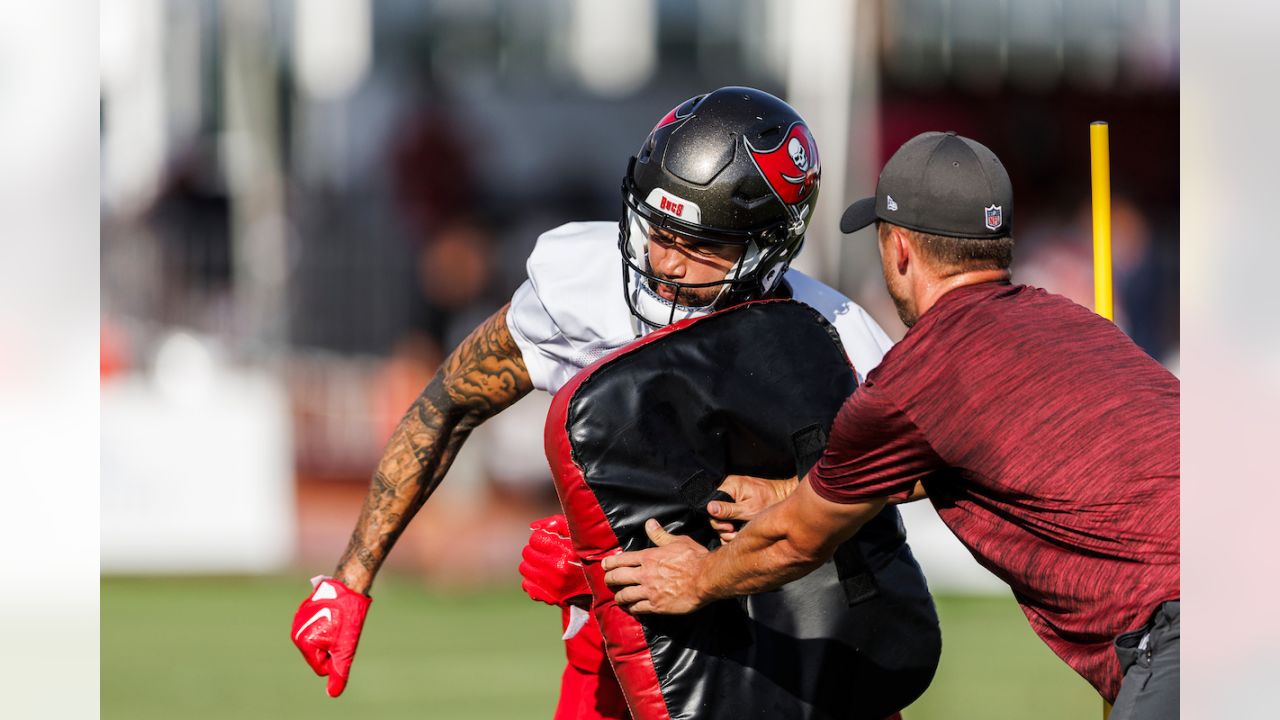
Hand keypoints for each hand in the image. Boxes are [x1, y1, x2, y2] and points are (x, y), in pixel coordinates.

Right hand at [291, 576, 372, 697]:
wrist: (349, 583)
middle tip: (341, 629)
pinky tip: (335, 613)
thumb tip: (332, 694)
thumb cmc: (348, 617)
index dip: (336, 657)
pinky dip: (328, 625)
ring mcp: (299, 619)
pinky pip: (318, 627)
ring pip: (319, 641)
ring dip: (330, 636)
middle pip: (318, 654)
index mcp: (302, 642)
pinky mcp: (305, 610)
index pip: (320, 667)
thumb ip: (338, 672)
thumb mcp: (346, 649)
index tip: (342, 640)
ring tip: (339, 620)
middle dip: (331, 646)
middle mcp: (296, 631)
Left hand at [519, 514, 590, 606]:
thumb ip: (556, 523)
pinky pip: (526, 585)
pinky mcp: (550, 597)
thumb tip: (533, 526)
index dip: (540, 537)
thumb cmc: (586, 553)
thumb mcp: (576, 533)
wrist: (600, 584)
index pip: (535, 538)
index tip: (548, 540)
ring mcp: (553, 585)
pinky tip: (543, 576)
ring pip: (524, 568)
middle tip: (545, 552)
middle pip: (527, 553)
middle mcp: (558, 568)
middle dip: (534, 550)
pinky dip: (531, 580)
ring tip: (543, 563)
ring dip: (531, 564)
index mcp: (565, 550)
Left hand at [601, 519, 708, 614]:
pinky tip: (631, 608)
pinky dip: (631, 608)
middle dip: (609, 579)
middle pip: (617, 577)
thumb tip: (650, 523)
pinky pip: (637, 608)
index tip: (605, 565)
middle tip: (608, 581)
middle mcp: (645, 574)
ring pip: (624, 595)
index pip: (621, 559)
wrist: (707, 578)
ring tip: (618, 597)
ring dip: (618, 596)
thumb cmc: (695, 558)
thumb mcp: (677, 541)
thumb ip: (660, 535)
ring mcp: (649, 591)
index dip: (610, 563)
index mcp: (648, 557)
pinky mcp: (656, 606)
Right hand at [708, 474, 797, 542]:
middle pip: (716, 513)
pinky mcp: (738, 504)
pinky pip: (729, 516)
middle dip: (724, 527)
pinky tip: (739, 533)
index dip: (718, 519)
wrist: (785, 498)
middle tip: (734, 532)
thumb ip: (728, 510)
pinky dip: (733, 527)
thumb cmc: (770, 502)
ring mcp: (733, 497)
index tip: (730, 528)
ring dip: (729, 530)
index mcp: (729, 486)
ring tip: (739, 534)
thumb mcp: (748, 509)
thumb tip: (709, 508)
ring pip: (722, 518)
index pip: (711, 504)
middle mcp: (729, 489)